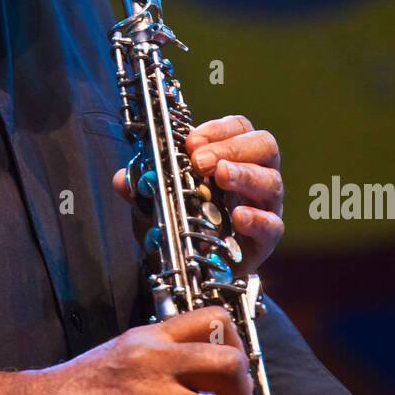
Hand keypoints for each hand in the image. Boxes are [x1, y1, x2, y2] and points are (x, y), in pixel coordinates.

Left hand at [113, 114, 283, 274]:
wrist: (195, 266)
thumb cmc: (186, 221)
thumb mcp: (159, 201)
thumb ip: (142, 187)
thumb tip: (122, 179)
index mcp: (233, 156)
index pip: (239, 128)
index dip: (218, 129)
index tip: (192, 141)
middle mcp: (256, 175)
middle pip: (264, 146)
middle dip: (231, 148)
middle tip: (201, 161)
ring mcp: (265, 206)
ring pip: (271, 181)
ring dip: (245, 175)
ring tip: (220, 177)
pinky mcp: (266, 238)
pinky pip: (273, 225)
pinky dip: (257, 218)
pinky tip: (239, 216)